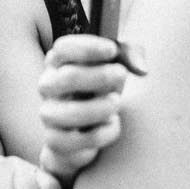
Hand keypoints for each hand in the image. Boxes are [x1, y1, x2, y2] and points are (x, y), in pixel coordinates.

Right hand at [36, 34, 130, 179]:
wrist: (81, 132)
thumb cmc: (99, 89)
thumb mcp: (113, 66)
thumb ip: (128, 56)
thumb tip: (142, 69)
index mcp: (58, 62)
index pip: (64, 48)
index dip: (88, 47)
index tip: (111, 50)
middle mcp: (47, 86)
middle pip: (68, 77)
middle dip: (100, 76)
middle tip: (121, 75)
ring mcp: (49, 114)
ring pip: (71, 113)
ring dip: (100, 107)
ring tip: (116, 102)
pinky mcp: (55, 141)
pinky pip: (81, 139)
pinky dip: (104, 132)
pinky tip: (112, 124)